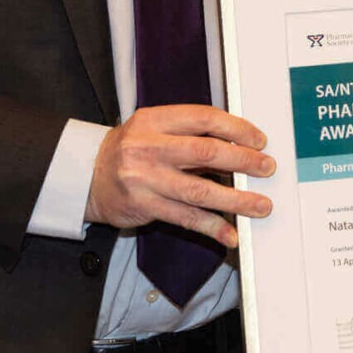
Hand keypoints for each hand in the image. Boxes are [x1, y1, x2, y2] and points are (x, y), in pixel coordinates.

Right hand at [85, 105, 274, 245]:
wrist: (86, 176)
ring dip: (235, 200)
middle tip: (267, 167)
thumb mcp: (153, 130)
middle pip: (205, 151)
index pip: (203, 117)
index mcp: (154, 120)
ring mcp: (145, 178)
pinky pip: (185, 218)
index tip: (258, 140)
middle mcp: (149, 147)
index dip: (236, 127)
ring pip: (200, 190)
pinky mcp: (144, 206)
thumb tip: (237, 148)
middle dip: (243, 160)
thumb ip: (189, 135)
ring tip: (259, 205)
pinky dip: (212, 227)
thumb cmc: (128, 150)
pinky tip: (230, 234)